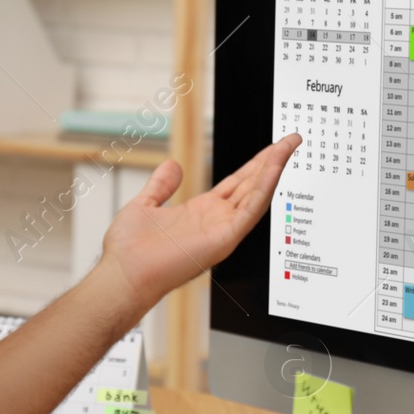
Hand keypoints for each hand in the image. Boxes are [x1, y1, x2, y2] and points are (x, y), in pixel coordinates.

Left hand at [95, 134, 300, 315]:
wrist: (122, 273)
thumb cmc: (128, 251)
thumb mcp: (145, 205)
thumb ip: (162, 186)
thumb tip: (173, 165)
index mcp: (201, 213)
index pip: (237, 184)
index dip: (255, 165)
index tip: (271, 147)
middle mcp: (216, 222)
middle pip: (252, 186)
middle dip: (273, 162)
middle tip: (291, 140)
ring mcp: (222, 232)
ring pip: (257, 195)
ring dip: (274, 169)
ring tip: (288, 146)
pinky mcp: (224, 239)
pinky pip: (250, 210)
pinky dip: (265, 187)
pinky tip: (274, 167)